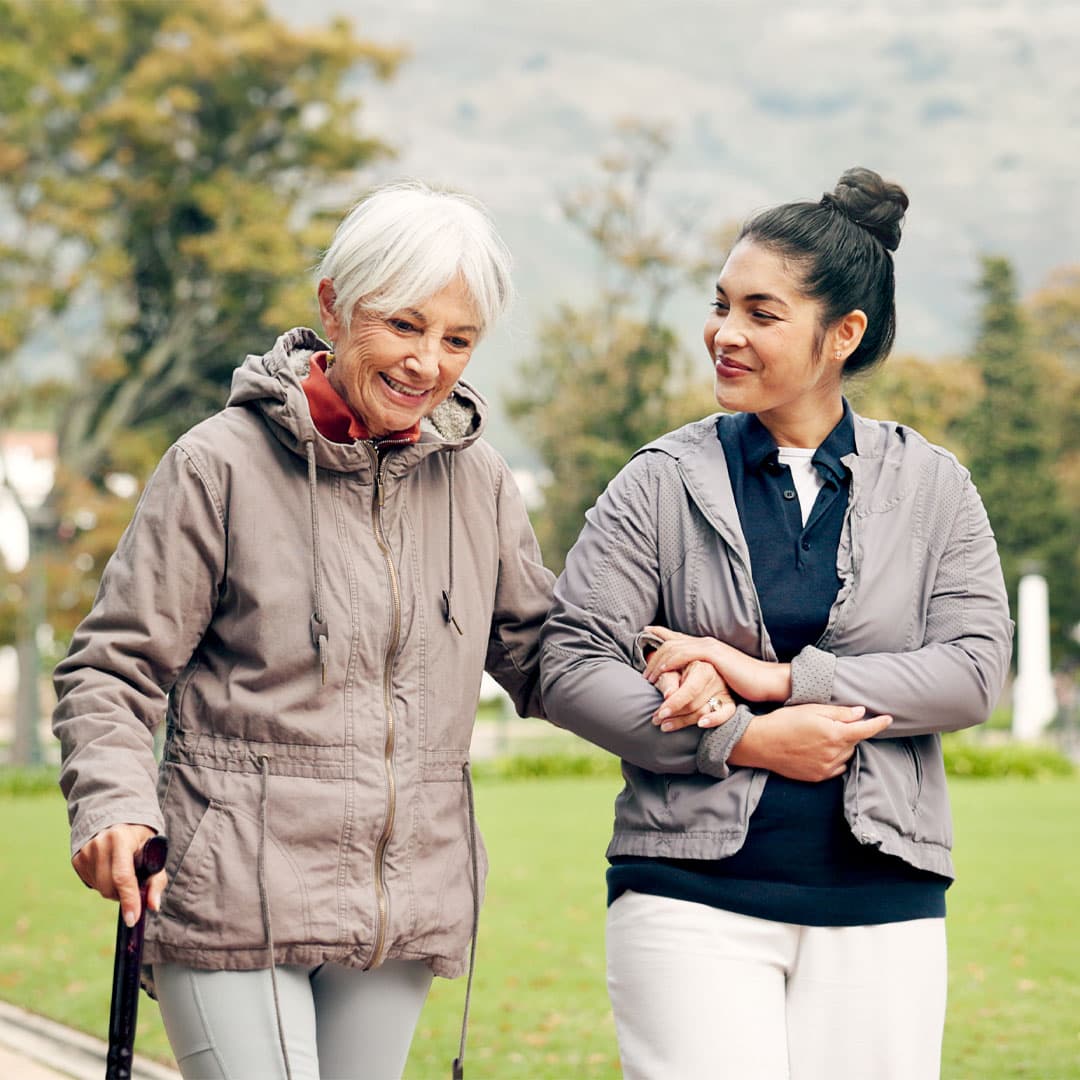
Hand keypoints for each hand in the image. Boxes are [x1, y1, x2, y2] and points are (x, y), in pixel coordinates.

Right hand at [73, 824, 167, 927]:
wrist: (117, 820)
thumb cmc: (140, 840)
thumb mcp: (153, 853)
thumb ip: (156, 880)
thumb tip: (153, 906)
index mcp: (121, 838)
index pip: (123, 876)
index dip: (129, 899)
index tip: (133, 918)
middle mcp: (99, 843)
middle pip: (109, 887)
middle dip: (123, 895)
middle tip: (134, 884)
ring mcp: (85, 851)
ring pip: (100, 888)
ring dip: (114, 889)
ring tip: (122, 871)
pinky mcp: (77, 859)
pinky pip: (91, 884)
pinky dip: (103, 883)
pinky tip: (110, 869)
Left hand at [644, 626, 790, 701]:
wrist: (766, 681)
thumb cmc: (745, 682)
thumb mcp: (718, 676)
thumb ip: (703, 673)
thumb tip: (691, 679)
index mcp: (705, 646)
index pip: (677, 637)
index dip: (659, 633)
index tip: (645, 633)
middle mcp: (705, 642)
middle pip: (670, 643)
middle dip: (653, 657)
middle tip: (643, 673)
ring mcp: (709, 647)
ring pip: (674, 649)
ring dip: (658, 664)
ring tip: (648, 679)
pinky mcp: (713, 654)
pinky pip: (685, 655)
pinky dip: (671, 662)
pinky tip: (662, 673)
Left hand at [652, 659, 736, 731]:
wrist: (693, 670)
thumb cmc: (678, 671)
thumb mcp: (671, 672)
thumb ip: (669, 681)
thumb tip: (669, 695)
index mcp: (702, 667)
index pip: (689, 690)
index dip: (674, 704)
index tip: (660, 714)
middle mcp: (716, 678)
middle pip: (694, 704)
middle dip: (673, 714)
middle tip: (656, 720)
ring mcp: (724, 691)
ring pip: (704, 712)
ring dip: (682, 722)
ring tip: (664, 725)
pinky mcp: (730, 703)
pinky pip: (725, 714)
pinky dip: (714, 720)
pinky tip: (701, 725)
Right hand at [728, 703, 891, 781]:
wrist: (761, 743)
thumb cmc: (785, 721)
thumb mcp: (812, 709)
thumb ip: (839, 712)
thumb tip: (861, 713)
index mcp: (835, 734)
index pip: (865, 730)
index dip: (879, 724)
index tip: (889, 719)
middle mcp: (834, 754)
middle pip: (853, 742)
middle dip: (848, 732)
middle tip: (829, 723)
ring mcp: (826, 768)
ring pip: (845, 755)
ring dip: (841, 746)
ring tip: (820, 737)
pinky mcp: (818, 777)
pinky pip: (836, 768)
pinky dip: (834, 759)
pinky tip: (818, 751)